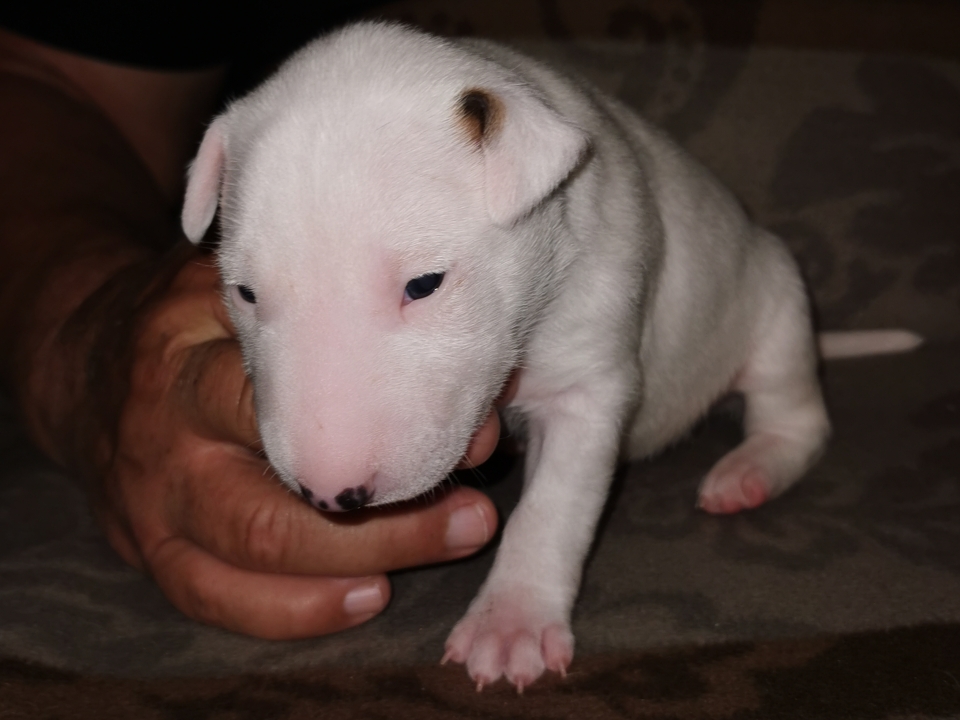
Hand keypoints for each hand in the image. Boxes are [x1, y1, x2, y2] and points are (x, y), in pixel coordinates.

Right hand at [91, 246, 499, 638]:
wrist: (81, 366)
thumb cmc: (189, 321)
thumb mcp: (240, 289)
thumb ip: (328, 317)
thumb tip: (453, 370)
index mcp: (190, 354)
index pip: (291, 394)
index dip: (388, 421)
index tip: (473, 431)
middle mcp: (167, 433)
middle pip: (279, 493)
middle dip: (388, 516)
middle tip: (476, 515)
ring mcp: (152, 501)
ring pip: (255, 552)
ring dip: (358, 562)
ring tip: (444, 549)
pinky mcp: (148, 549)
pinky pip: (215, 597)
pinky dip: (295, 610)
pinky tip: (367, 598)